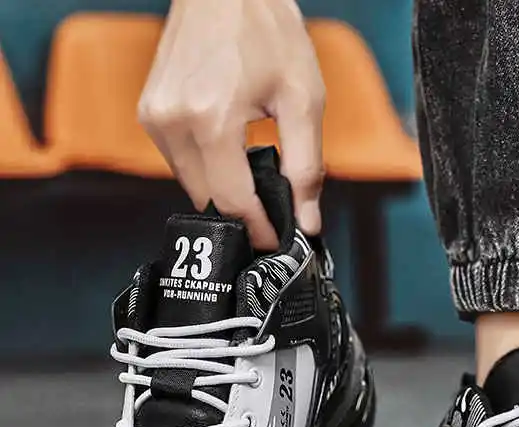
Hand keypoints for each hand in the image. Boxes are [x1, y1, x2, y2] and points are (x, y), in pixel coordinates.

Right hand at [139, 0, 324, 248]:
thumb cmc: (265, 29)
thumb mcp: (303, 100)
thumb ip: (307, 167)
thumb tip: (306, 221)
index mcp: (211, 121)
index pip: (233, 203)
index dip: (258, 230)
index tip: (277, 243)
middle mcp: (173, 123)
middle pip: (209, 200)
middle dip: (242, 215)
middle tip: (274, 217)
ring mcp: (155, 117)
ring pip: (193, 185)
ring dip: (224, 192)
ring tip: (257, 180)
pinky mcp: (150, 112)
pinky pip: (181, 163)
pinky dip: (208, 170)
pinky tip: (232, 155)